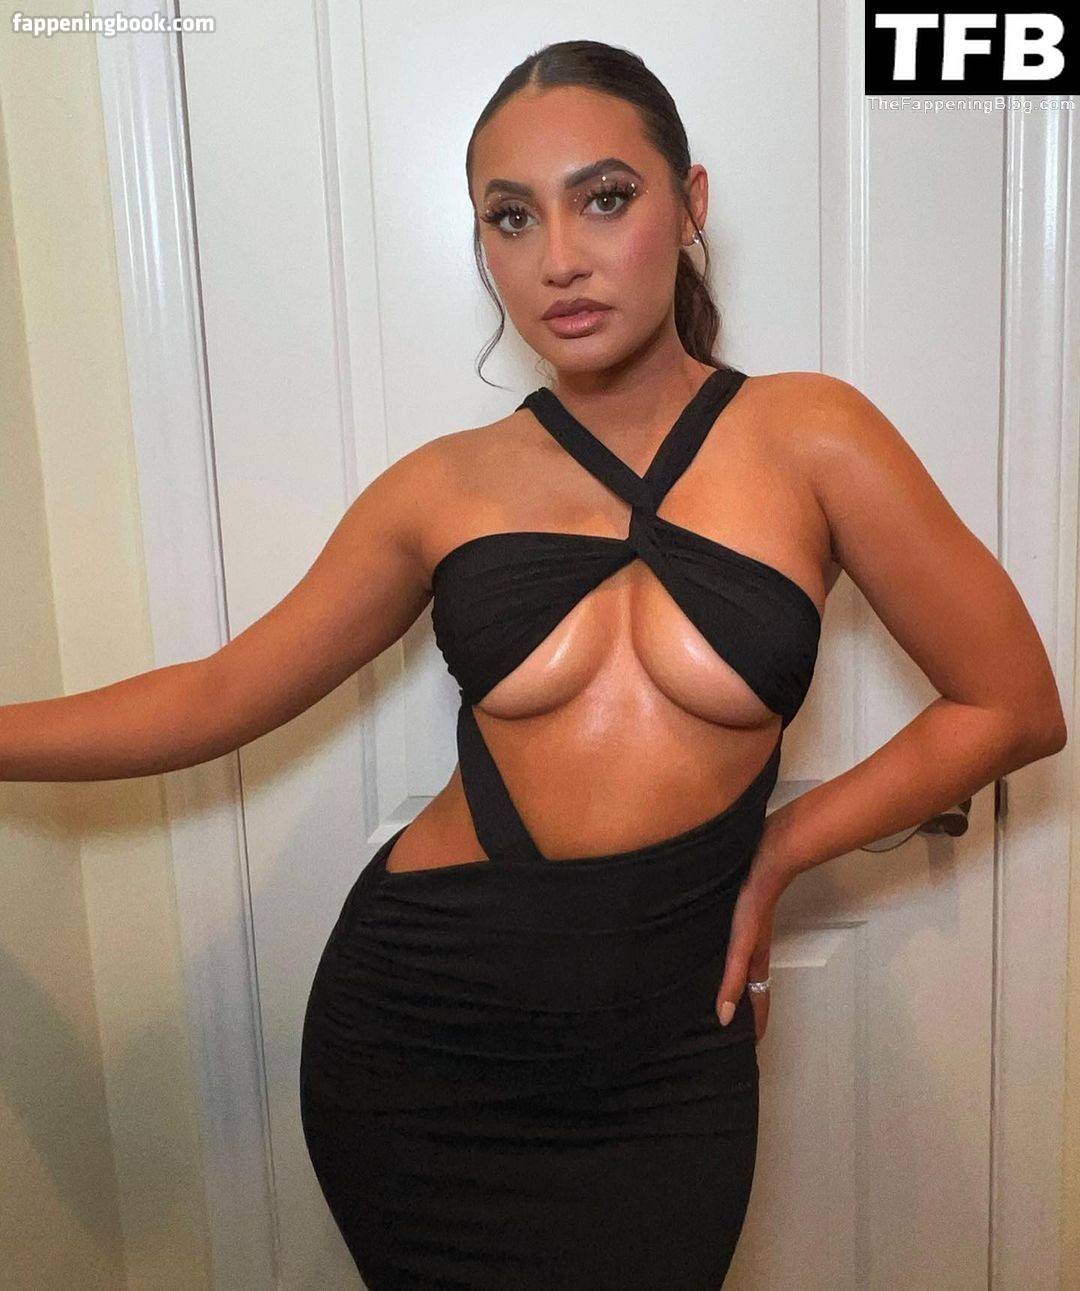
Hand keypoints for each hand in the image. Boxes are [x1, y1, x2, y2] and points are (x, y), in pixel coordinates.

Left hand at [715, 835, 790, 1043]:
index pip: (758, 998)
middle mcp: (751, 948)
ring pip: (740, 964)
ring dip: (734, 982)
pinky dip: (724, 957)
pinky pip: (732, 945)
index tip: (752, 1045)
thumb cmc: (753, 904)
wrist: (765, 861)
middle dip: (743, 1006)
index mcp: (755, 959)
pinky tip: (709, 951)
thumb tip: (723, 1017)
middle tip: (728, 1025)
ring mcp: (746, 931)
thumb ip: (732, 977)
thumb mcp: (741, 945)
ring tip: (715, 995)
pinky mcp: (738, 915)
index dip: (755, 1021)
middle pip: (749, 984)